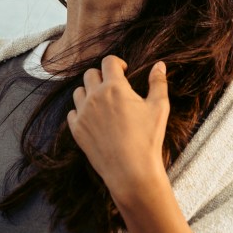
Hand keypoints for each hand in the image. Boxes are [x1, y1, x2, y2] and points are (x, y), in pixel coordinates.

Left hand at [67, 56, 169, 198]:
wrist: (131, 171)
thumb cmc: (148, 139)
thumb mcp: (159, 107)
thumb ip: (158, 82)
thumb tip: (159, 65)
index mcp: (114, 87)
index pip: (108, 61)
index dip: (117, 63)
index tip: (124, 71)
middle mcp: (94, 96)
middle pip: (90, 73)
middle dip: (102, 76)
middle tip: (113, 87)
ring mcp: (83, 113)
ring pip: (78, 91)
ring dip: (89, 92)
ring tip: (103, 102)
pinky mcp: (77, 130)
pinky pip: (72, 112)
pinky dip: (81, 111)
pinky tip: (94, 118)